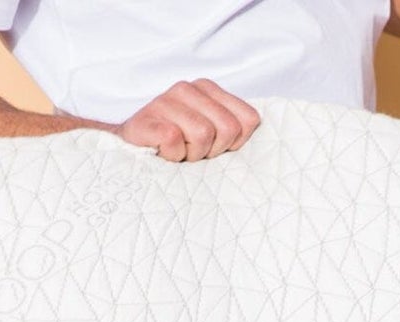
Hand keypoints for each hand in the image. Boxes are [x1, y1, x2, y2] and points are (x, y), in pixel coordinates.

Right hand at [118, 81, 259, 161]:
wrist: (134, 150)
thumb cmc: (178, 147)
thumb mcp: (214, 137)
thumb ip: (236, 129)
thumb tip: (265, 138)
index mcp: (210, 90)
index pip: (249, 120)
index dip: (236, 143)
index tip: (215, 147)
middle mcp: (189, 88)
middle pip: (229, 129)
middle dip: (215, 150)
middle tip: (194, 151)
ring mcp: (167, 100)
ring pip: (204, 135)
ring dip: (192, 155)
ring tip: (179, 152)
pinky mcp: (149, 118)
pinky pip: (175, 140)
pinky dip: (172, 156)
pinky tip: (163, 152)